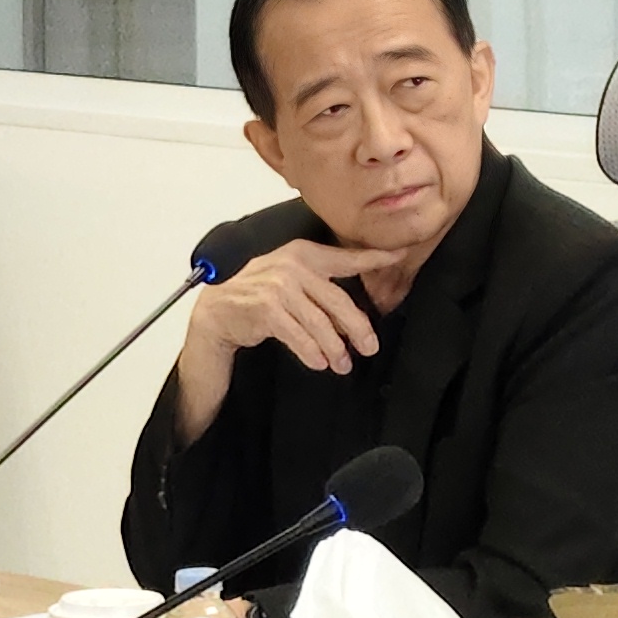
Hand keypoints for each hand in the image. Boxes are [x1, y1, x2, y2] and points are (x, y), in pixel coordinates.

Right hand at [194, 240, 400, 377]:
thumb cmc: (260, 295)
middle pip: (338, 300)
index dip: (374, 257)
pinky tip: (320, 362)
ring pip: (320, 323)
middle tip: (370, 347)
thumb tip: (356, 314)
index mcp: (304, 253)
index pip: (346, 258)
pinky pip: (298, 336)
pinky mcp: (267, 310)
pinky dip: (311, 352)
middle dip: (357, 327)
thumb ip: (321, 284)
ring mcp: (278, 287)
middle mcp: (292, 266)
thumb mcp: (291, 277)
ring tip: (343, 364)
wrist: (219, 309)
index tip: (398, 254)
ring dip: (334, 348)